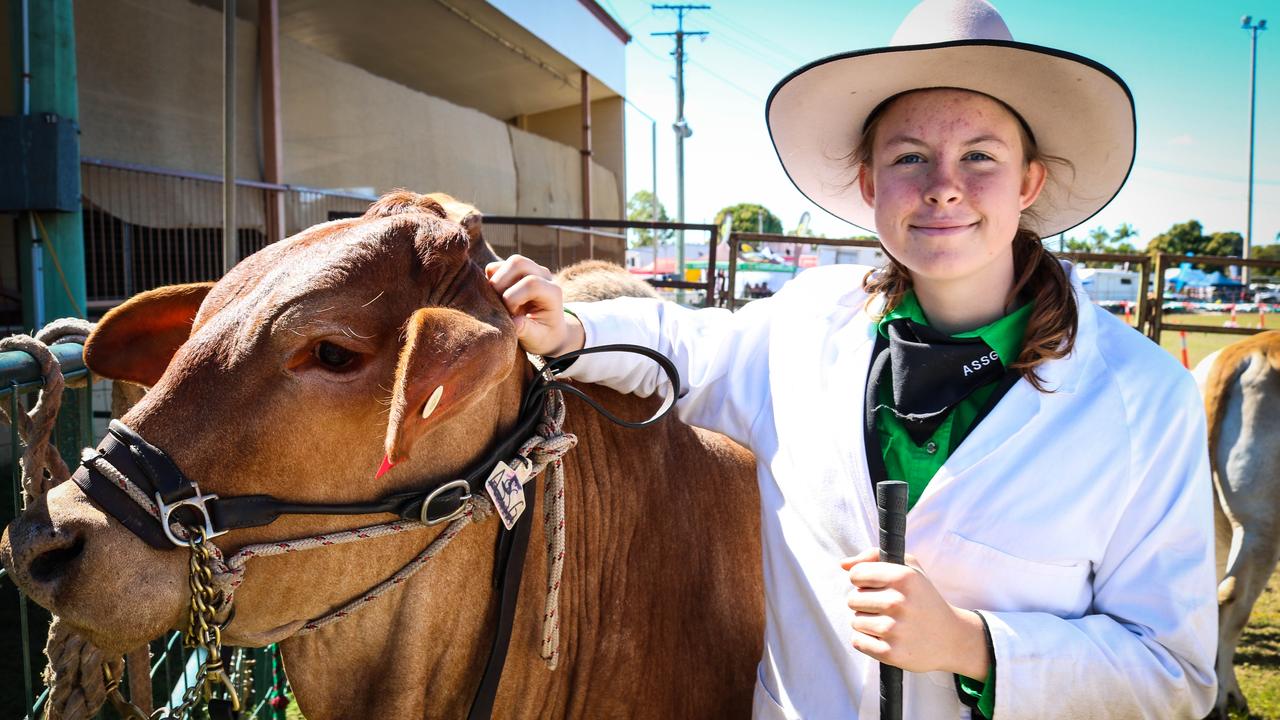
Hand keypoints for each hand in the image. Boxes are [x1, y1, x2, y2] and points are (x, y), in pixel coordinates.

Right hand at [486, 255, 583, 356]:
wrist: (549, 330)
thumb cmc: (544, 336)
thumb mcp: (537, 339)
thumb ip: (526, 331)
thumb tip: (514, 322)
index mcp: (553, 292)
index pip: (530, 284)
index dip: (513, 298)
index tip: (510, 316)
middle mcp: (544, 275)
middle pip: (518, 263)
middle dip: (500, 283)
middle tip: (498, 305)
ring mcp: (532, 269)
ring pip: (510, 261)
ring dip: (496, 280)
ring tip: (497, 301)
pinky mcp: (518, 271)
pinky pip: (499, 266)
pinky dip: (492, 279)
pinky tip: (496, 297)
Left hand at [840, 548, 989, 679]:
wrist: (951, 638)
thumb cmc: (924, 598)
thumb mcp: (909, 569)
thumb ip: (874, 557)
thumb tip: (843, 565)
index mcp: (903, 577)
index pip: (856, 574)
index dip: (863, 581)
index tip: (876, 587)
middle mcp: (898, 602)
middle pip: (852, 599)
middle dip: (865, 603)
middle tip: (887, 608)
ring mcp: (894, 630)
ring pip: (855, 621)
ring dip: (867, 623)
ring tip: (890, 623)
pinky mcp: (891, 653)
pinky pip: (857, 642)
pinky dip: (867, 641)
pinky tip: (886, 638)